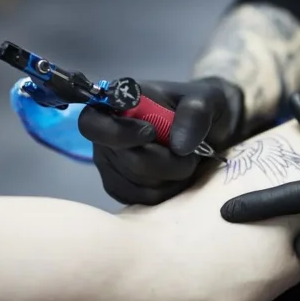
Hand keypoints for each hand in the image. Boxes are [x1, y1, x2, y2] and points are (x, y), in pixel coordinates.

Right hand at [79, 77, 243, 204]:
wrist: (207, 130)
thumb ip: (194, 114)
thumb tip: (179, 146)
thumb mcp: (205, 100)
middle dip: (166, 161)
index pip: (93, 123)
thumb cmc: (199, 108)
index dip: (118, 133)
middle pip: (127, 160)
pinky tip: (177, 176)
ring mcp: (111, 165)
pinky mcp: (122, 188)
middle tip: (189, 154)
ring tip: (185, 161)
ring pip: (139, 184)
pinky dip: (168, 191)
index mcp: (117, 106)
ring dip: (172, 177)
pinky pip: (143, 200)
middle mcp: (106, 137)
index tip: (151, 132)